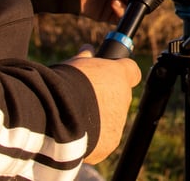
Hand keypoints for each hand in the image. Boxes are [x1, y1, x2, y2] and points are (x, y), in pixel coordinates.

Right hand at [63, 46, 141, 163]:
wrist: (57, 115)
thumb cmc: (64, 85)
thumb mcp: (74, 65)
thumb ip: (85, 58)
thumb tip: (87, 50)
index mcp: (120, 74)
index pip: (132, 71)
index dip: (121, 75)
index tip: (109, 78)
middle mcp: (125, 96)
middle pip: (120, 97)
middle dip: (105, 99)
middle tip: (84, 102)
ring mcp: (120, 119)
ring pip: (113, 118)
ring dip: (100, 119)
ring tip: (76, 120)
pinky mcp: (111, 140)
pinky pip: (105, 139)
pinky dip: (94, 139)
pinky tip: (77, 135)